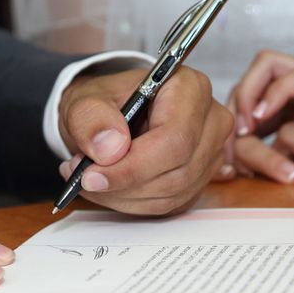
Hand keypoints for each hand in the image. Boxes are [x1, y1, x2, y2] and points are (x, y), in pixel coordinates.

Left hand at [57, 67, 233, 214]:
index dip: (132, 167)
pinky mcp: (200, 179)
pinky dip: (133, 203)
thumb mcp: (84, 101)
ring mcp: (210, 152)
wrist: (107, 117)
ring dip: (125, 196)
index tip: (91, 177)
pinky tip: (109, 187)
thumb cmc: (103, 105)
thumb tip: (109, 150)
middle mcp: (209, 120)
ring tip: (90, 179)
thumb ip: (91, 119)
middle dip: (124, 184)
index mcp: (190, 88)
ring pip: (173, 193)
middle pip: (177, 172)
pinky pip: (170, 204)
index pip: (173, 139)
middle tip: (83, 178)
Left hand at [228, 50, 293, 182]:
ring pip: (267, 65)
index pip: (248, 94)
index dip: (230, 116)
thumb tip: (231, 170)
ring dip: (248, 93)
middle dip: (233, 103)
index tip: (224, 147)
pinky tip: (261, 120)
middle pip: (252, 76)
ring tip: (245, 126)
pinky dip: (272, 95)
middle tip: (230, 136)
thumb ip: (272, 158)